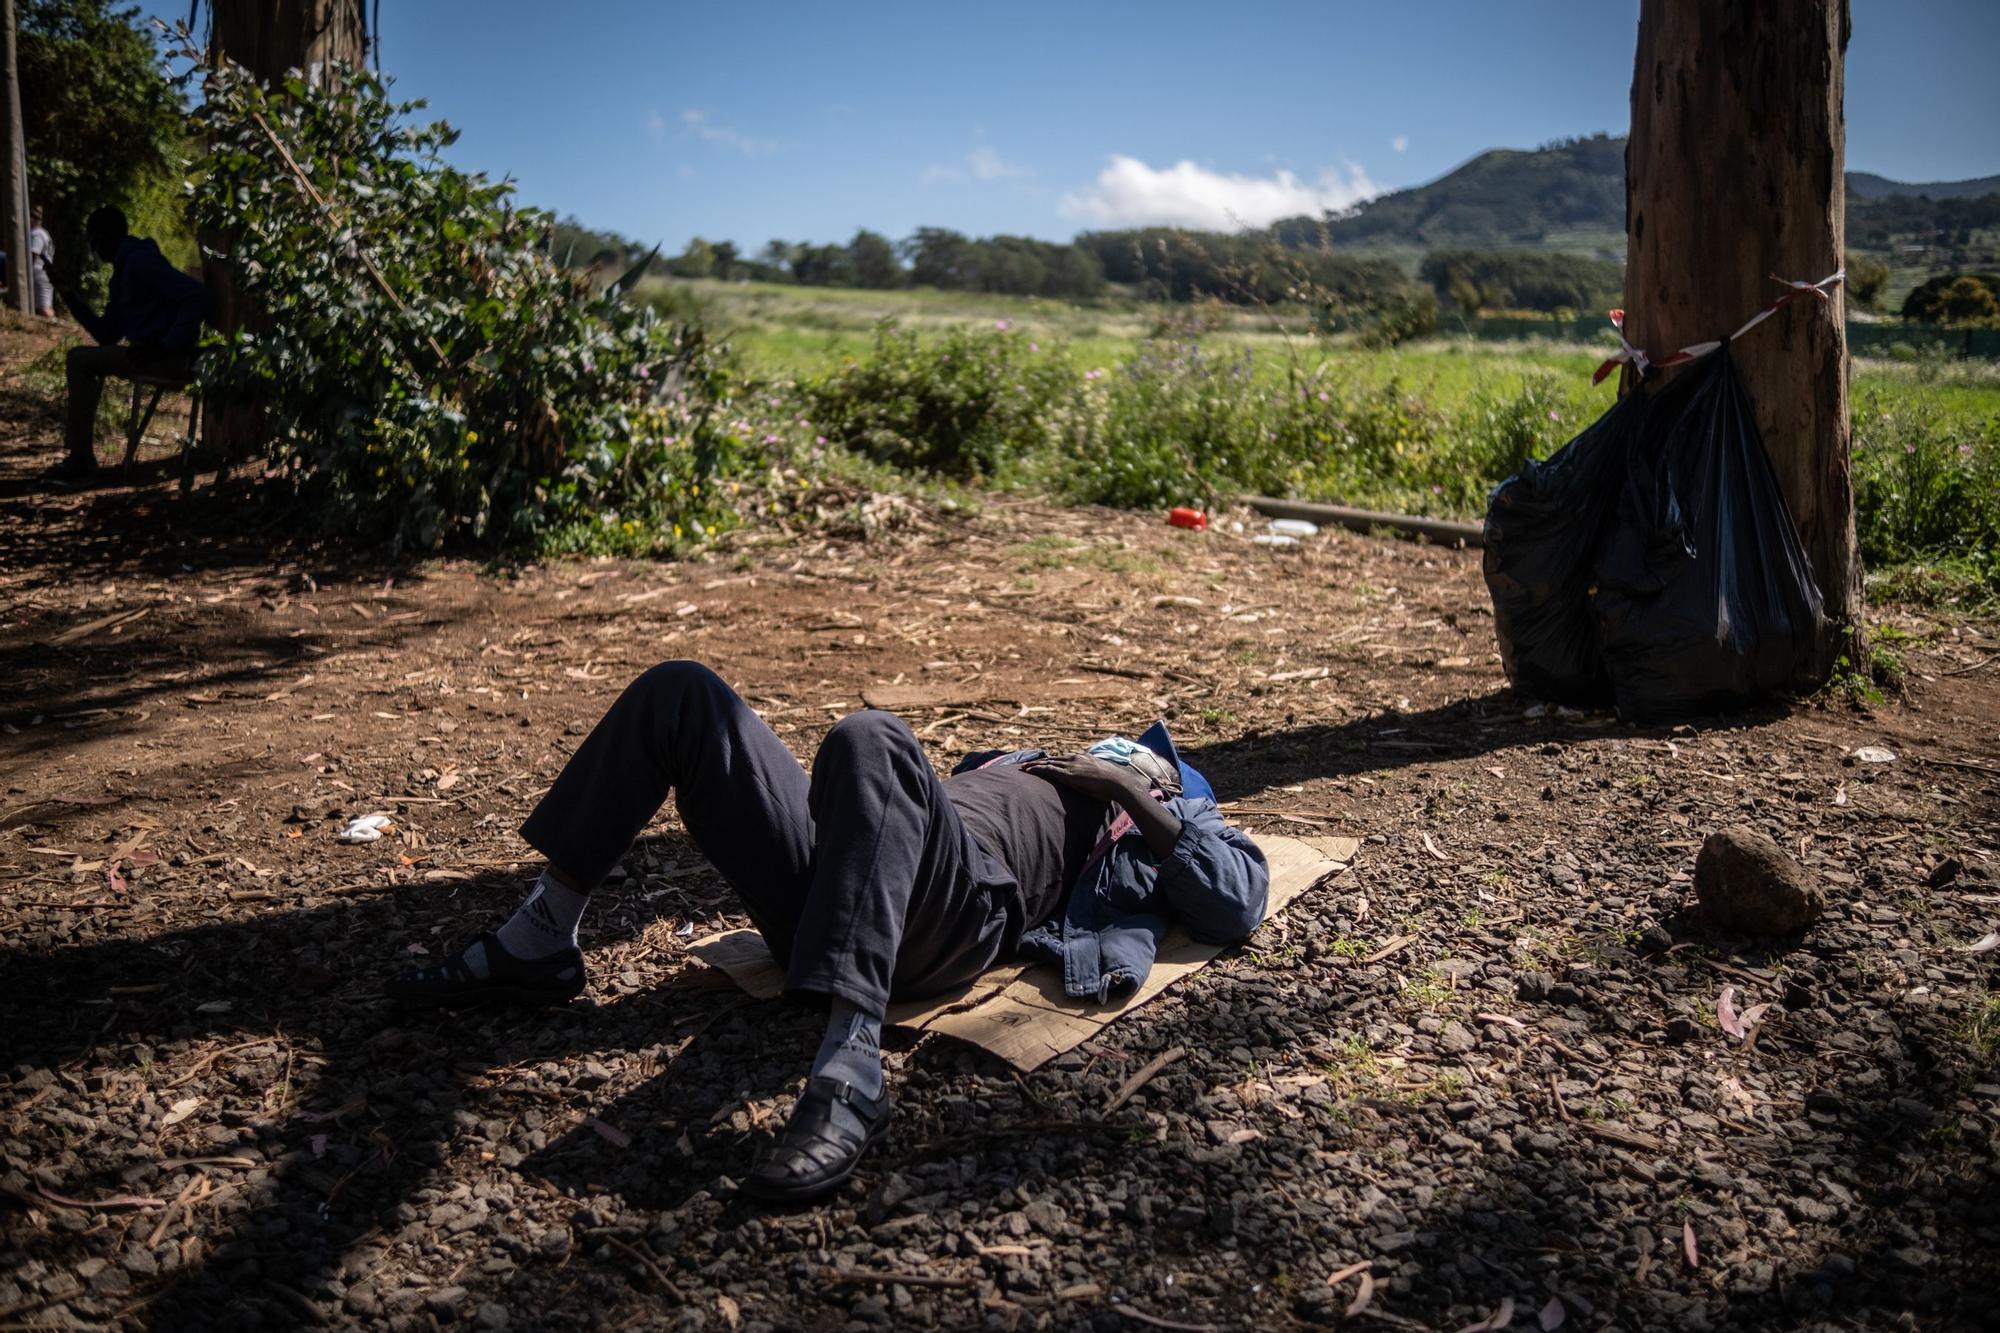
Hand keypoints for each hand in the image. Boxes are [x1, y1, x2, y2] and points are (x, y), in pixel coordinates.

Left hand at [1023, 754, 1147, 803]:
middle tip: (1027, 764)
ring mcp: (1071, 765)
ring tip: (1022, 768)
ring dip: (1034, 765)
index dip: (1052, 761)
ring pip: (1047, 763)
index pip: (1063, 758)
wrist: (1117, 782)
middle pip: (1052, 759)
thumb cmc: (1113, 785)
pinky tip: (1027, 771)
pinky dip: (1037, 769)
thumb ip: (1096, 780)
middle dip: (1039, 761)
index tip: (1044, 763)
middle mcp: (1076, 759)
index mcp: (1084, 759)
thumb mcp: (1103, 779)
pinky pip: (1048, 769)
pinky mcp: (1068, 773)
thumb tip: (1097, 788)